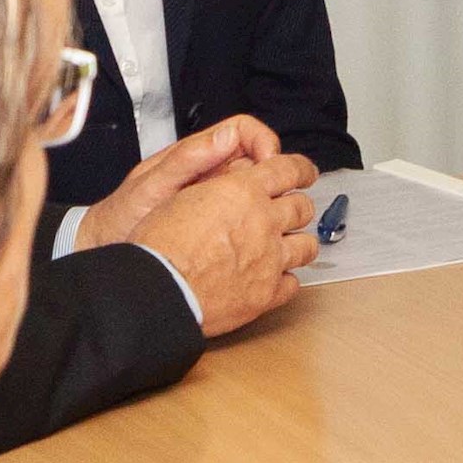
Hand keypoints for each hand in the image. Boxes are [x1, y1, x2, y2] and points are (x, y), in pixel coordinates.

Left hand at [84, 117, 279, 248]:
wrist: (107, 247)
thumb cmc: (121, 216)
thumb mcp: (150, 186)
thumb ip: (186, 159)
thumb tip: (226, 136)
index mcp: (196, 154)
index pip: (244, 131)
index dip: (263, 142)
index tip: (268, 164)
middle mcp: (210, 172)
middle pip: (259, 159)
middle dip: (275, 173)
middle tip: (278, 196)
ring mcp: (215, 197)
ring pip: (258, 189)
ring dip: (269, 200)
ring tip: (268, 220)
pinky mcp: (218, 221)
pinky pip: (248, 215)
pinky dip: (258, 222)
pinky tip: (256, 238)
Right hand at [98, 144, 322, 336]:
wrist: (156, 289)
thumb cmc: (159, 245)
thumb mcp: (183, 194)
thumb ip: (219, 186)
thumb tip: (232, 183)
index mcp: (243, 192)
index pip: (290, 169)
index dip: (301, 169)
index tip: (305, 173)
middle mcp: (263, 222)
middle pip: (302, 207)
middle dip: (296, 208)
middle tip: (289, 212)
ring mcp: (269, 259)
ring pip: (306, 245)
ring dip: (297, 243)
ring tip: (286, 246)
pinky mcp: (267, 293)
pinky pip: (293, 284)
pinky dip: (285, 280)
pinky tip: (274, 278)